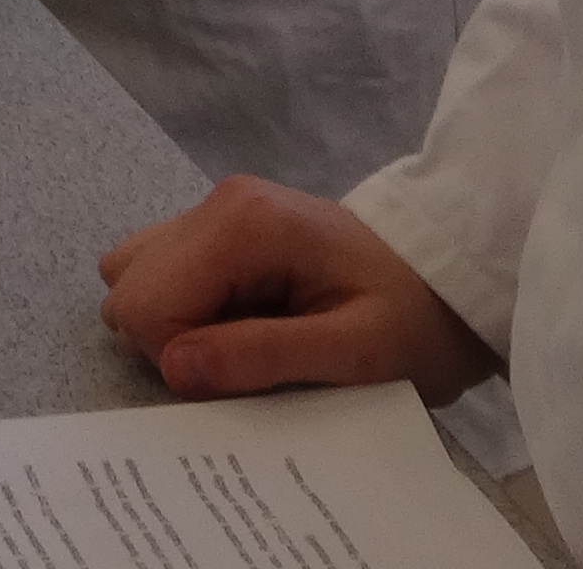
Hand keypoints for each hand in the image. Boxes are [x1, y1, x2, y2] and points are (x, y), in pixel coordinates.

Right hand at [96, 178, 496, 404]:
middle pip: (132, 288)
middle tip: (246, 362)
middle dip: (174, 343)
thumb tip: (172, 367)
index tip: (241, 379)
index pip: (147, 303)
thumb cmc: (413, 322)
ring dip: (175, 326)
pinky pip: (161, 272)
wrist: (450, 284)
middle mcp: (215, 203)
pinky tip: (238, 325)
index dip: (180, 358)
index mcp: (243, 223)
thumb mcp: (354, 352)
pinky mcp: (220, 228)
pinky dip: (184, 310)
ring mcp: (214, 211)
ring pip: (136, 277)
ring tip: (242, 342)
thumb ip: (263, 355)